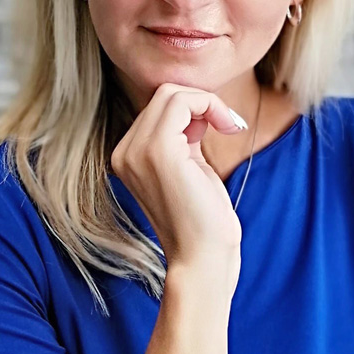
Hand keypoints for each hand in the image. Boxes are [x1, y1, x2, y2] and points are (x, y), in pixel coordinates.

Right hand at [109, 82, 248, 271]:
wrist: (202, 260)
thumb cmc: (203, 220)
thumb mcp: (189, 167)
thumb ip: (184, 137)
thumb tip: (195, 106)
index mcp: (127, 156)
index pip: (158, 107)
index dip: (194, 109)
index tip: (220, 128)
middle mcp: (124, 152)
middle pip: (163, 94)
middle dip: (201, 102)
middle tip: (227, 127)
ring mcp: (136, 151)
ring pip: (172, 93)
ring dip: (208, 103)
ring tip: (228, 127)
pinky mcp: (157, 151)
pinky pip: (182, 102)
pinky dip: (210, 105)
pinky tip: (229, 126)